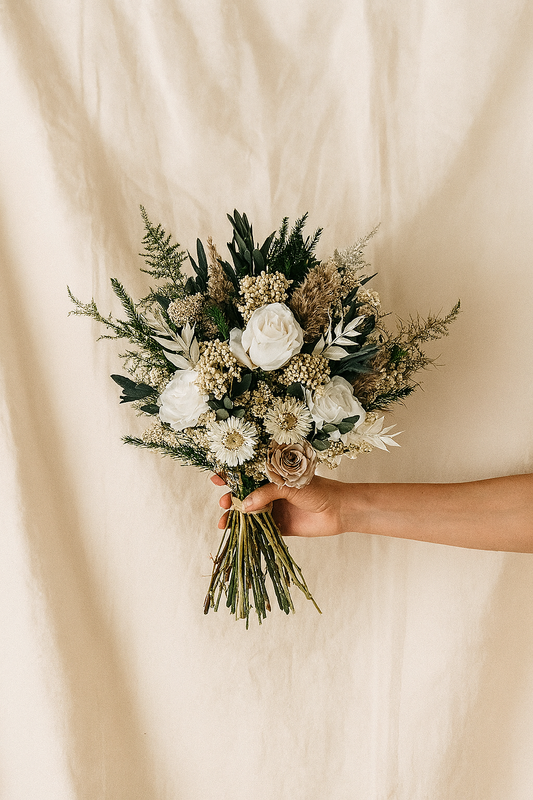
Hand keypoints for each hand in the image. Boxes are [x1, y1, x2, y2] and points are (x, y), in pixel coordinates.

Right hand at [210, 474, 344, 536]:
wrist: (339, 510)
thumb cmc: (318, 489)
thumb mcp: (289, 485)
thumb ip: (266, 493)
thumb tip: (243, 505)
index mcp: (273, 475)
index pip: (247, 474)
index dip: (231, 476)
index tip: (216, 479)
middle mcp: (271, 491)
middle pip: (244, 495)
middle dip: (231, 499)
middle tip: (224, 504)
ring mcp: (274, 508)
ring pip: (249, 513)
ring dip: (235, 518)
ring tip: (224, 523)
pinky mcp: (280, 526)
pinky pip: (260, 529)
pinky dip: (247, 532)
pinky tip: (236, 533)